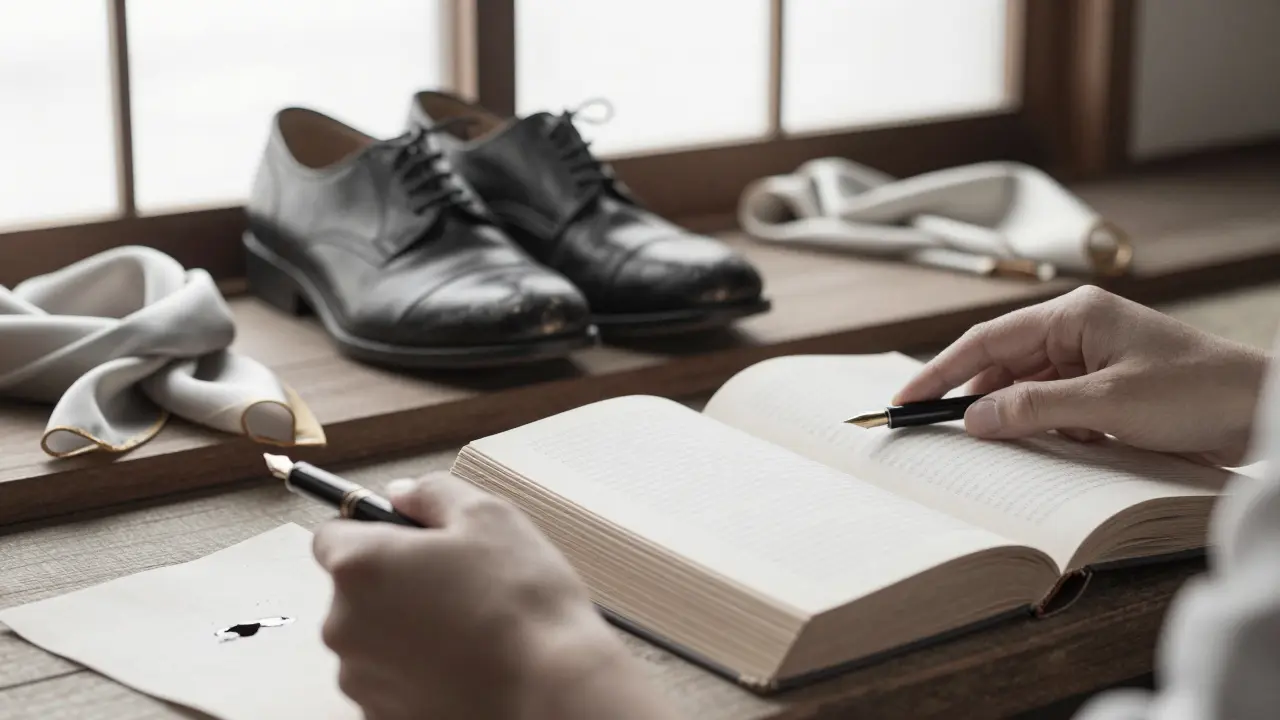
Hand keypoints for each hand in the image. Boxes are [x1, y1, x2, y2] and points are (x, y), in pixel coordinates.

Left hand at [313, 473, 677, 719]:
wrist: (548, 688)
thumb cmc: (521, 600)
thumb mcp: (488, 515)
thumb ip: (432, 493)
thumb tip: (401, 494)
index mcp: (360, 565)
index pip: (332, 534)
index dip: (372, 529)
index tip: (409, 538)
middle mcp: (344, 625)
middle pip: (355, 590)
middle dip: (394, 582)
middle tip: (456, 582)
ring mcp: (361, 679)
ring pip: (374, 638)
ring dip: (406, 629)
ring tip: (467, 628)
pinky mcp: (383, 715)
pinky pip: (391, 680)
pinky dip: (418, 671)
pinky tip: (464, 664)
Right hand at [895, 286, 1270, 465]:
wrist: (1265, 410)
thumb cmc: (1196, 393)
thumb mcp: (1107, 404)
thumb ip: (1033, 407)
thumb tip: (973, 418)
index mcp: (1074, 315)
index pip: (988, 340)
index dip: (941, 371)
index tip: (906, 401)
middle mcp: (1079, 330)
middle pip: (1003, 364)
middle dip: (972, 399)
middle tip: (933, 432)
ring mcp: (1094, 360)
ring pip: (1028, 389)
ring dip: (1011, 418)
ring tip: (990, 449)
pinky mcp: (1109, 389)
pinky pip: (1056, 407)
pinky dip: (1043, 429)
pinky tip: (1043, 449)